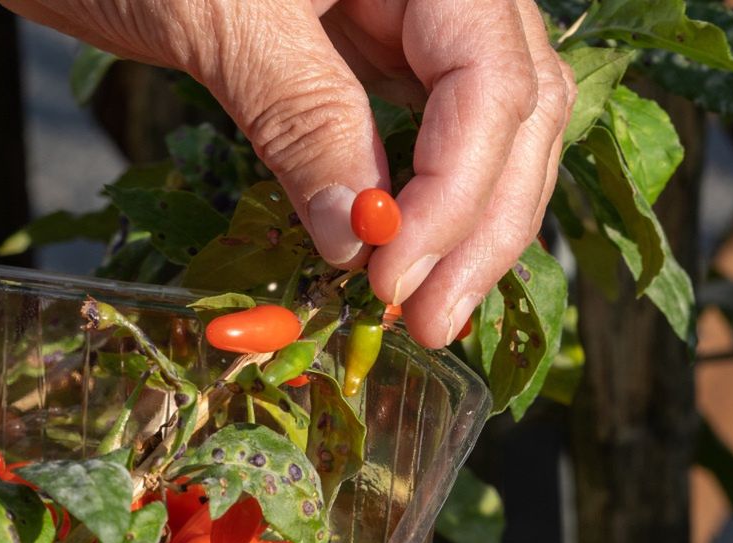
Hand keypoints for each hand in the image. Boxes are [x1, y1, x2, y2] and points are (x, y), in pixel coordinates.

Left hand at [1, 0, 573, 346]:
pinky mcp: (367, 47)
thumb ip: (301, 115)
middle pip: (514, 108)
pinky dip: (425, 199)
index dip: (455, 192)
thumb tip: (358, 240)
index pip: (490, 80)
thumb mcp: (218, 18)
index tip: (391, 279)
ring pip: (488, 126)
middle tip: (429, 322)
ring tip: (426, 308)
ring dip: (468, 223)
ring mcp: (407, 13)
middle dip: (481, 223)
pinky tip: (404, 254)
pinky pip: (428, 128)